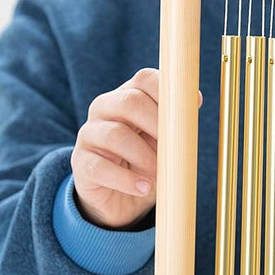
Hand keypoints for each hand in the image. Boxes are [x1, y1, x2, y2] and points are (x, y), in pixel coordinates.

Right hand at [70, 68, 201, 229]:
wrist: (116, 195)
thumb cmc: (143, 159)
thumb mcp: (161, 139)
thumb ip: (174, 121)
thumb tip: (194, 100)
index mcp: (127, 96)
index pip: (144, 79)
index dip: (168, 91)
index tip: (191, 108)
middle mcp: (104, 108)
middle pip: (130, 101)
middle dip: (157, 123)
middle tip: (175, 146)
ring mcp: (89, 134)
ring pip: (115, 135)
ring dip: (144, 156)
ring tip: (159, 173)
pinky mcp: (80, 163)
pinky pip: (101, 167)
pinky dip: (127, 180)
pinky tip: (144, 188)